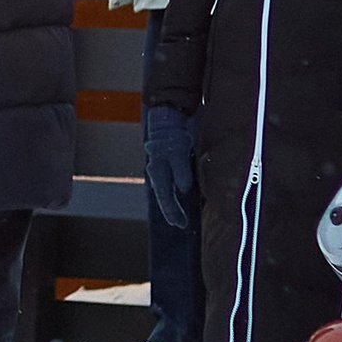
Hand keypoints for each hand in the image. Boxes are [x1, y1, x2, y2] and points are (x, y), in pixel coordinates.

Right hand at [142, 105, 198, 227]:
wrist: (168, 117)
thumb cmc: (173, 134)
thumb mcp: (178, 150)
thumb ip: (181, 170)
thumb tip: (184, 189)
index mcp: (158, 171)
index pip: (164, 197)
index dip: (172, 212)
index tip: (180, 224)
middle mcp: (157, 173)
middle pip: (164, 197)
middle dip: (172, 212)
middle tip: (181, 225)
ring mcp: (161, 169)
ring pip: (166, 191)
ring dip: (174, 204)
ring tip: (181, 216)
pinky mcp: (168, 165)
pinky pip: (170, 184)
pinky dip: (176, 193)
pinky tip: (184, 198)